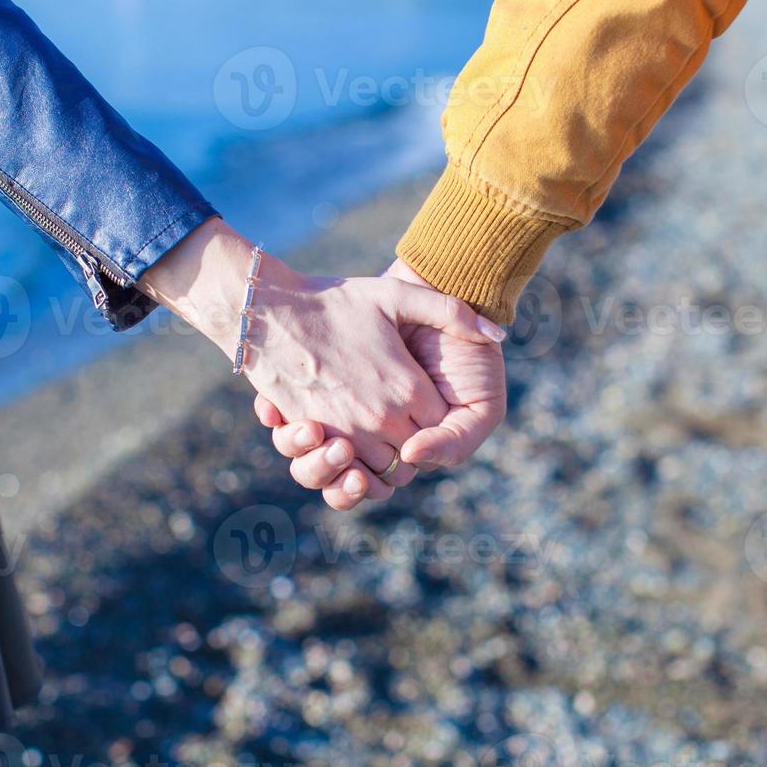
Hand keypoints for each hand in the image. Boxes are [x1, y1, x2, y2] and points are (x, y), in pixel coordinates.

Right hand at [139, 220, 505, 506]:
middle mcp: (380, 419)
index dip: (437, 416)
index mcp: (406, 388)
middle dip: (413, 441)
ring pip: (382, 471)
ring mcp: (346, 433)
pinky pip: (345, 472)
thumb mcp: (398, 294)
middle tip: (404, 415)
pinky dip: (352, 466)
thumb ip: (452, 311)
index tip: (424, 396)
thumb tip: (497, 334)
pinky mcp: (316, 439)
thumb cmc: (334, 300)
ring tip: (379, 432)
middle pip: (414, 455)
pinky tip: (350, 442)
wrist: (269, 311)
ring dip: (383, 459)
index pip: (440, 425)